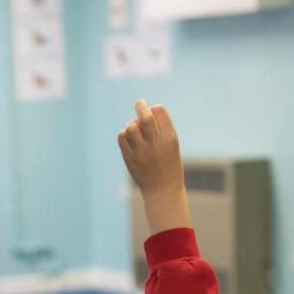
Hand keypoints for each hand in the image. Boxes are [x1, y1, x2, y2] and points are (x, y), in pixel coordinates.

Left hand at [118, 99, 190, 233]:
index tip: (152, 111)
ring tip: (136, 129)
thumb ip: (161, 127)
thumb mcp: (171, 144)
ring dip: (132, 123)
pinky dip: (124, 133)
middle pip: (145, 117)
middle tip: (140, 103)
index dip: (154, 109)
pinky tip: (130, 138)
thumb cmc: (169, 164)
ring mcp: (141, 151)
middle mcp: (156, 143)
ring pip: (131, 126)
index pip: (159, 111)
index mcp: (170, 137)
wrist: (162, 190)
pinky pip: (122, 137)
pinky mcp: (130, 158)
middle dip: (141, 106)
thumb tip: (146, 109)